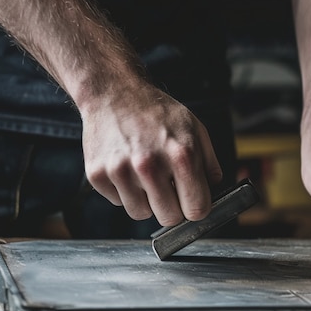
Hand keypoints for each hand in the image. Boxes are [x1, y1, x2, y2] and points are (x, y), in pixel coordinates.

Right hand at [80, 81, 222, 226]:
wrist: (114, 92)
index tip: (191, 202)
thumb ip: (209, 164)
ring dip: (145, 200)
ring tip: (144, 174)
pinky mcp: (97, 174)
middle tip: (166, 188)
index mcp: (181, 154)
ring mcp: (120, 170)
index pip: (196, 209)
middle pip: (169, 217)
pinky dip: (123, 191)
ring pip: (140, 213)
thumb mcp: (195, 129)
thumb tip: (212, 192)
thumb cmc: (155, 112)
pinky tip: (125, 167)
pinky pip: (118, 202)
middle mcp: (149, 165)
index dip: (196, 208)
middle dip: (171, 207)